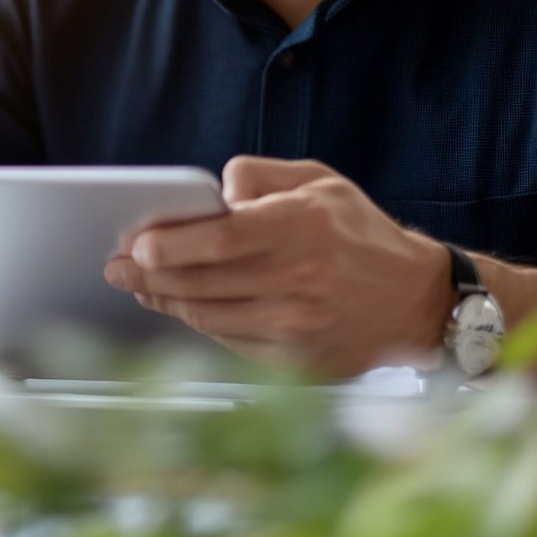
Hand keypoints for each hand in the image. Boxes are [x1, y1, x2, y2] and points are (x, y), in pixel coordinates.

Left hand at [103, 156, 454, 378]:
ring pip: (208, 316)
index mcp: (302, 227)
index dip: (172, 244)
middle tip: (118, 267)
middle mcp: (300, 279)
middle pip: (202, 281)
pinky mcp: (296, 360)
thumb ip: (259, 176)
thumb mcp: (319, 182)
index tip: (137, 244)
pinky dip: (199, 323)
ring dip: (165, 300)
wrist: (418, 301)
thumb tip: (212, 191)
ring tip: (141, 285)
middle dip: (148, 275)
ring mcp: (297, 324)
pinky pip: (229, 341)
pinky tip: (181, 306)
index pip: (222, 239)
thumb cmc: (360, 236)